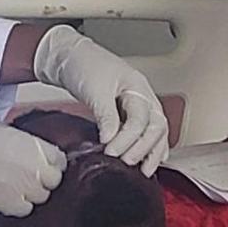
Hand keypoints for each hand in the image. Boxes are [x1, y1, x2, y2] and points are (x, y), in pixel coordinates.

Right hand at [0, 117, 63, 216]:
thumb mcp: (7, 131)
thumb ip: (28, 145)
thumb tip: (36, 153)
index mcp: (36, 146)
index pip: (61, 159)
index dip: (51, 162)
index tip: (42, 163)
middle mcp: (36, 168)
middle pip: (55, 180)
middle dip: (44, 178)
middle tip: (26, 175)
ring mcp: (25, 188)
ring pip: (42, 197)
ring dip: (32, 192)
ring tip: (14, 185)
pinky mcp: (10, 204)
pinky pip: (26, 209)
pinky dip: (20, 205)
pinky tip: (7, 196)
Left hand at [32, 25, 169, 172]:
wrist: (70, 56)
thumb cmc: (83, 65)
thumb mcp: (94, 89)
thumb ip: (106, 115)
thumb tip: (111, 139)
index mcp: (137, 86)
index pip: (141, 118)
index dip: (127, 139)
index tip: (111, 151)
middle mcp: (143, 95)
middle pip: (157, 126)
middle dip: (145, 148)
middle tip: (128, 163)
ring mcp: (139, 103)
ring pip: (157, 131)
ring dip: (153, 151)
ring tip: (145, 171)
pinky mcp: (129, 111)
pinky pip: (148, 131)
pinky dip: (151, 147)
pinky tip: (148, 159)